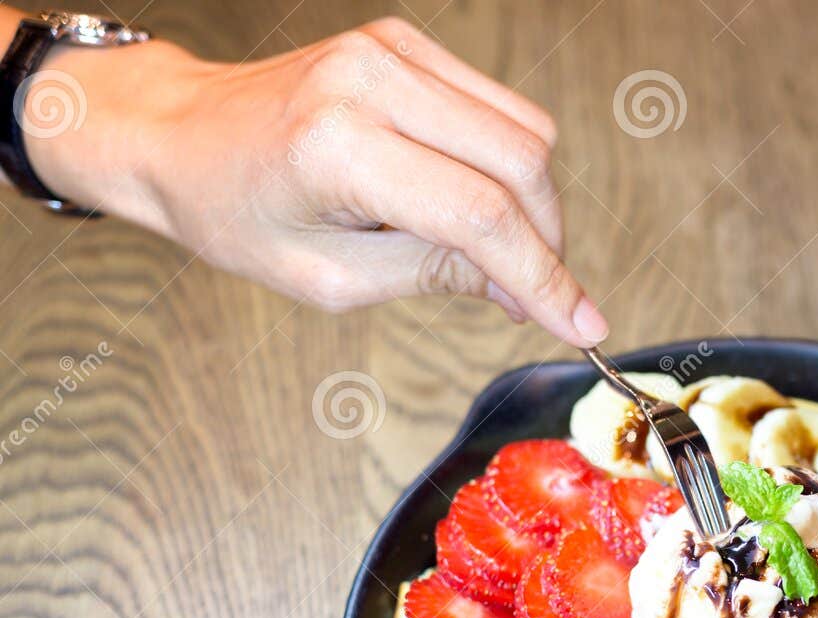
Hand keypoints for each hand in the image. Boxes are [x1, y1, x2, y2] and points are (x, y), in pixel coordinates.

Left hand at [25, 16, 607, 344]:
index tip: (582, 324)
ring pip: (525, 132)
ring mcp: (392, 51)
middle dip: (545, 241)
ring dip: (534, 203)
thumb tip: (524, 291)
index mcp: (337, 147)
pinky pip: (500, 108)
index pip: (480, 215)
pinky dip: (508, 165)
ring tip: (495, 251)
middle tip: (532, 295)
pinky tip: (475, 200)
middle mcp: (369, 82)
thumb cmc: (239, 211)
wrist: (185, 135)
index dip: (543, 277)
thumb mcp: (331, 280)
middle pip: (520, 164)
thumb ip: (434, 276)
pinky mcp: (407, 44)